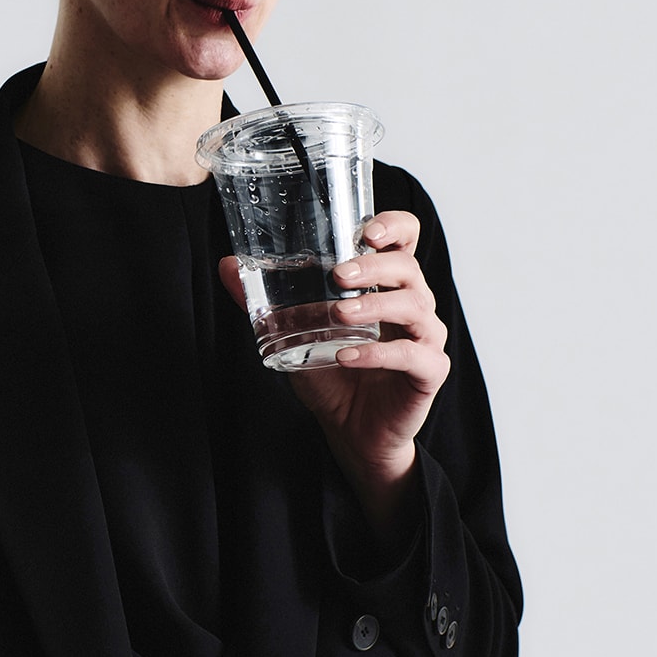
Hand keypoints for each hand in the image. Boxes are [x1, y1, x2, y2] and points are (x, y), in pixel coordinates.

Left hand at [219, 210, 449, 542]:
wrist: (351, 431)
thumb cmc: (331, 376)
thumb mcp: (293, 334)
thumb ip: (265, 302)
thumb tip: (227, 266)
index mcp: (386, 286)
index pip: (405, 239)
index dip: (394, 226)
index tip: (365, 231)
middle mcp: (412, 305)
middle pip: (409, 268)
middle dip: (374, 266)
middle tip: (338, 275)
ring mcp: (425, 338)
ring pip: (415, 306)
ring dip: (375, 306)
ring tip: (339, 314)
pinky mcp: (429, 372)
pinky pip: (413, 355)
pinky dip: (378, 354)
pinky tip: (346, 356)